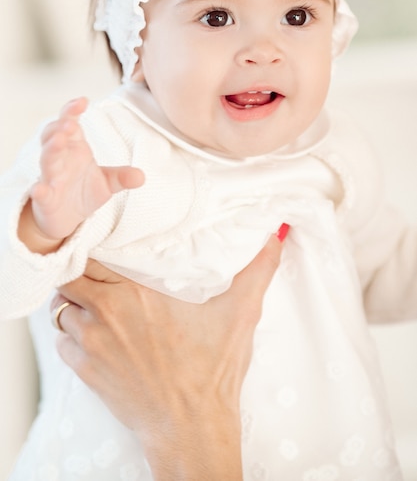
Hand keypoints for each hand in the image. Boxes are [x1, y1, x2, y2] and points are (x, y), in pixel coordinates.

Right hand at [18, 97, 143, 250]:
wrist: (66, 217)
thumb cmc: (83, 190)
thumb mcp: (108, 183)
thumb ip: (122, 177)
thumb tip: (142, 176)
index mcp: (75, 147)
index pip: (70, 123)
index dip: (72, 110)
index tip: (83, 101)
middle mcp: (60, 159)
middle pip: (54, 137)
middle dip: (60, 128)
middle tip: (70, 123)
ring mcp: (50, 178)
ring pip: (47, 160)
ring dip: (51, 149)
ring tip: (59, 141)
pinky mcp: (46, 199)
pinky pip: (41, 193)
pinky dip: (39, 190)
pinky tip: (39, 189)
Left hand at [51, 232, 284, 479]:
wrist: (191, 428)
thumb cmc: (213, 371)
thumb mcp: (241, 312)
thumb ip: (257, 269)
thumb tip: (275, 236)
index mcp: (136, 292)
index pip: (92, 254)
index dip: (93, 246)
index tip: (104, 245)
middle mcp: (106, 313)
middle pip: (69, 276)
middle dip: (80, 271)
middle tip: (96, 271)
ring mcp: (91, 344)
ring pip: (60, 308)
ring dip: (73, 302)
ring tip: (92, 301)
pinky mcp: (85, 371)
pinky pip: (60, 342)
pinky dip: (70, 334)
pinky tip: (93, 334)